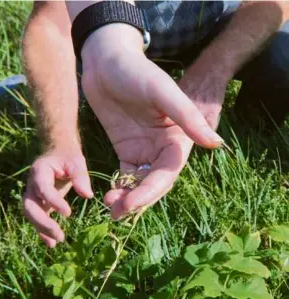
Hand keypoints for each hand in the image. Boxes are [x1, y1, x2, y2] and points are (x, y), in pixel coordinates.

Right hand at [23, 146, 92, 245]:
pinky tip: (52, 243)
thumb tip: (87, 195)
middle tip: (60, 235)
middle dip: (43, 223)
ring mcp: (33, 196)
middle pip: (30, 207)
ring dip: (42, 230)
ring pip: (31, 215)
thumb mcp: (76, 161)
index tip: (68, 213)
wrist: (57, 153)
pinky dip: (43, 232)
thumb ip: (80, 177)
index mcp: (39, 172)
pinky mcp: (39, 204)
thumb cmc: (67, 156)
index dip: (54, 201)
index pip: (43, 189)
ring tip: (56, 242)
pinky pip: (37, 219)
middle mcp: (32, 185)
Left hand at [80, 25, 223, 218]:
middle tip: (115, 213)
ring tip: (109, 207)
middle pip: (153, 184)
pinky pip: (124, 175)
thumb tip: (216, 144)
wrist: (107, 59)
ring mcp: (143, 150)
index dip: (150, 192)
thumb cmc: (137, 72)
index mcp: (177, 139)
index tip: (130, 204)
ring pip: (138, 183)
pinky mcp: (126, 149)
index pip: (166, 174)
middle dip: (136, 200)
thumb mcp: (162, 92)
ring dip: (126, 198)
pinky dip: (118, 187)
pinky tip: (108, 195)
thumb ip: (188, 117)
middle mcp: (162, 149)